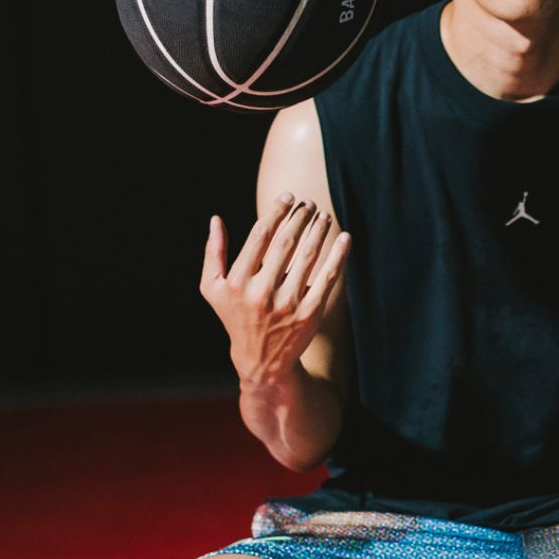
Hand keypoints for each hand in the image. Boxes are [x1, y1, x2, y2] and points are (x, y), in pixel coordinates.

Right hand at [199, 190, 350, 386]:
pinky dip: (339, 255)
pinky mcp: (310, 313)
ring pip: (308, 257)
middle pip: (286, 243)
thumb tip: (216, 219)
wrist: (262, 361)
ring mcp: (287, 304)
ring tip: (324, 216)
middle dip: (300, 218)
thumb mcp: (213, 289)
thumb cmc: (236, 317)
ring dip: (319, 231)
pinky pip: (328, 277)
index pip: (260, 237)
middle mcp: (262, 292)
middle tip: (309, 204)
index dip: (276, 213)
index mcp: (238, 282)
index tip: (288, 198)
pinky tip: (345, 238)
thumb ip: (213, 254)